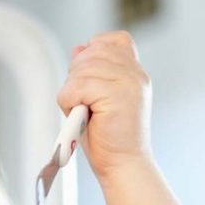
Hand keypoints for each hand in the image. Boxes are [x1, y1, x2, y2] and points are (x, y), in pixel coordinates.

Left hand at [56, 31, 152, 180]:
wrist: (122, 164)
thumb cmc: (107, 138)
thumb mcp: (96, 98)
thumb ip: (90, 73)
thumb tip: (78, 48)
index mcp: (134, 72)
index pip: (112, 40)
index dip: (93, 54)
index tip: (89, 83)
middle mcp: (135, 73)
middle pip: (91, 52)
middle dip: (77, 77)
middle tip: (85, 104)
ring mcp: (129, 82)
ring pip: (81, 69)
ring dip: (72, 94)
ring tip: (86, 113)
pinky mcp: (118, 94)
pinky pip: (76, 87)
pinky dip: (69, 103)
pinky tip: (83, 117)